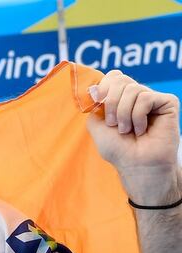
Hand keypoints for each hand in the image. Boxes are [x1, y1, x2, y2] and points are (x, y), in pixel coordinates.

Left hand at [87, 70, 180, 204]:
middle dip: (111, 103)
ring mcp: (153, 98)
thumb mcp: (97, 126)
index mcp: (122, 99)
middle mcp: (138, 95)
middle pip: (120, 79)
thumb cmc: (119, 150)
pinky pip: (146, 98)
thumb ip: (94, 105)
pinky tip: (143, 130)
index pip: (114, 76)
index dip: (104, 87)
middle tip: (114, 124)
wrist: (138, 165)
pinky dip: (138, 116)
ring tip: (128, 131)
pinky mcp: (168, 102)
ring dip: (124, 114)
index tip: (99, 103)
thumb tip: (96, 87)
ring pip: (132, 89)